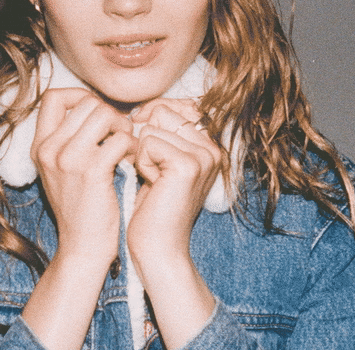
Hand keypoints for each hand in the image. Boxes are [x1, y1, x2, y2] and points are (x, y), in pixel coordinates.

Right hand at [22, 88, 135, 349]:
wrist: (83, 249)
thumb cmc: (82, 208)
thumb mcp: (62, 170)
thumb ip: (70, 139)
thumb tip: (97, 107)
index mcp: (40, 146)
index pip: (54, 95)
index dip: (80, 96)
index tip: (98, 115)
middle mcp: (49, 148)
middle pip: (86, 101)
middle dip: (111, 113)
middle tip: (120, 134)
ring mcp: (68, 159)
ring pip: (104, 113)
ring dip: (123, 126)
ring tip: (126, 146)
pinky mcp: (92, 171)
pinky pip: (121, 138)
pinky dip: (132, 145)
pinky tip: (132, 161)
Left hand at [128, 98, 220, 265]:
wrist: (159, 248)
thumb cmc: (153, 205)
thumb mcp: (159, 161)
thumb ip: (161, 131)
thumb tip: (144, 108)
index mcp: (209, 145)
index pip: (176, 105)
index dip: (151, 117)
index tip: (145, 144)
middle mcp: (212, 147)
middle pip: (162, 112)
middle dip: (146, 139)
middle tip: (154, 171)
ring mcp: (203, 156)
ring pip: (151, 128)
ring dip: (143, 154)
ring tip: (154, 180)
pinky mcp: (188, 165)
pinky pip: (148, 143)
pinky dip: (142, 164)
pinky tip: (153, 185)